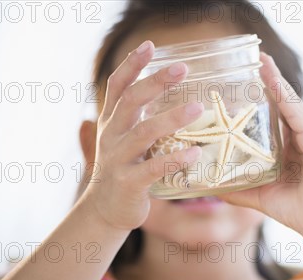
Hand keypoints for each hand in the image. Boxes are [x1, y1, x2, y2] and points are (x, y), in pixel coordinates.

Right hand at [79, 40, 202, 230]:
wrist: (105, 209)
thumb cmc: (124, 170)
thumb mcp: (125, 140)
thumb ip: (140, 119)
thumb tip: (173, 96)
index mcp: (112, 123)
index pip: (117, 87)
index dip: (132, 65)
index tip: (150, 46)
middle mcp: (111, 136)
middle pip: (131, 102)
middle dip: (155, 82)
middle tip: (182, 68)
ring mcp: (118, 159)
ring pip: (144, 134)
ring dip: (171, 119)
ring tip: (197, 108)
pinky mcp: (129, 183)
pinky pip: (153, 168)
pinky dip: (175, 159)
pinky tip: (195, 152)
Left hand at [218, 53, 302, 237]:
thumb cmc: (296, 212)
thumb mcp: (259, 196)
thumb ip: (238, 188)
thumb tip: (210, 185)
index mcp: (292, 149)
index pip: (275, 117)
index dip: (263, 98)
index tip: (248, 81)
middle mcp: (302, 138)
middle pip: (283, 104)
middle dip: (270, 81)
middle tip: (256, 59)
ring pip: (291, 102)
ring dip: (276, 80)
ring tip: (262, 59)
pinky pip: (297, 113)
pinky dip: (284, 95)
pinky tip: (272, 79)